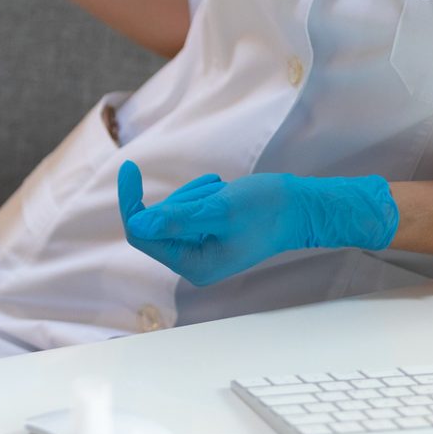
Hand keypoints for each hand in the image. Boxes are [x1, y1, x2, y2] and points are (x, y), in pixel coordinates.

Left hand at [115, 161, 398, 286]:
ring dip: (196, 195)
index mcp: (194, 265)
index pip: (142, 235)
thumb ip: (178, 218)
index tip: (128, 167)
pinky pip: (189, 208)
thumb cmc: (269, 208)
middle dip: (181, 198)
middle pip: (158, 221)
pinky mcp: (208, 235)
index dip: (131, 202)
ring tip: (226, 194)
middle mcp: (193, 263)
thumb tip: (138, 224)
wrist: (304, 208)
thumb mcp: (220, 209)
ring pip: (174, 211)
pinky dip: (204, 195)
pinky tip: (228, 195)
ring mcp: (200, 249)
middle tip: (215, 190)